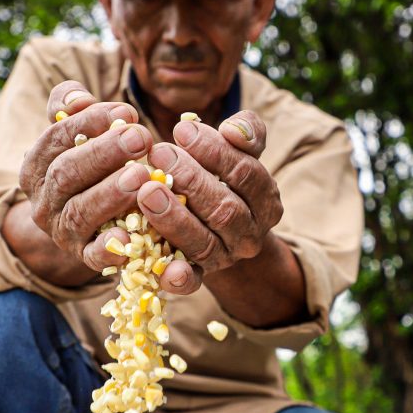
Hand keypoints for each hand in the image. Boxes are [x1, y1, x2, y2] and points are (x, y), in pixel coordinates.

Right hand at [17, 81, 155, 272]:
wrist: (82, 226)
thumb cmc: (88, 167)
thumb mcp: (74, 135)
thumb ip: (71, 109)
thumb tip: (77, 98)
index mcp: (36, 164)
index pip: (56, 138)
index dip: (89, 123)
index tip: (125, 112)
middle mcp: (43, 200)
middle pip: (67, 173)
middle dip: (105, 153)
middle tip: (141, 138)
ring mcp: (61, 231)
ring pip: (80, 212)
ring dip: (111, 193)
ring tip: (142, 177)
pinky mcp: (83, 257)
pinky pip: (93, 256)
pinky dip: (109, 248)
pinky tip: (130, 238)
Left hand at [138, 111, 283, 295]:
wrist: (215, 225)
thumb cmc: (222, 176)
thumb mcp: (239, 151)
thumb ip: (245, 132)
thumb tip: (233, 130)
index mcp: (266, 201)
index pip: (246, 174)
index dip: (215, 152)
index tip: (181, 130)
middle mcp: (250, 234)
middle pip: (225, 210)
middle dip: (191, 181)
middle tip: (159, 155)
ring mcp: (224, 259)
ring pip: (205, 243)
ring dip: (175, 218)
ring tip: (146, 190)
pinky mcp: (199, 277)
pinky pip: (191, 282)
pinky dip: (179, 277)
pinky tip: (166, 268)